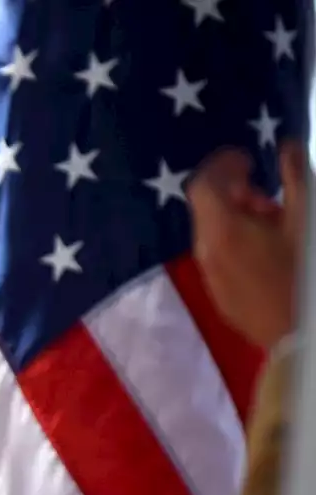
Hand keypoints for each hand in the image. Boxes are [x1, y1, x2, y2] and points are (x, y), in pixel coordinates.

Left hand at [187, 139, 308, 349]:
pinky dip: (236, 244)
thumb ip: (296, 176)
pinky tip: (268, 252)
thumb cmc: (307, 270)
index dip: (223, 164)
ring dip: (238, 219)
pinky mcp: (221, 296)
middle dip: (236, 193)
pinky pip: (220, 258)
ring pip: (213, 234)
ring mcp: (210, 276)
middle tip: (269, 197)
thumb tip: (287, 145)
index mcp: (222, 228)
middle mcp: (206, 251)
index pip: (203, 183)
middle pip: (208, 208)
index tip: (248, 159)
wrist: (301, 332)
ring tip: (275, 225)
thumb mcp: (307, 218)